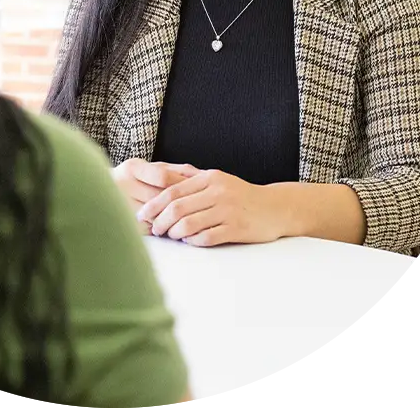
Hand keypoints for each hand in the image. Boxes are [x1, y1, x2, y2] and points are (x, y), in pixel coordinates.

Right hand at [112, 159, 198, 230]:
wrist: (101, 190)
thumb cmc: (137, 178)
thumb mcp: (154, 168)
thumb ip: (177, 171)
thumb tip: (203, 175)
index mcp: (132, 168)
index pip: (162, 177)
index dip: (182, 186)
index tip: (198, 192)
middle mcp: (123, 184)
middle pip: (159, 198)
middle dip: (180, 205)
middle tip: (199, 210)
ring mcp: (119, 203)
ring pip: (154, 215)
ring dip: (172, 220)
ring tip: (189, 221)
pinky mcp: (120, 220)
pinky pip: (146, 228)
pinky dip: (161, 230)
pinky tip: (172, 230)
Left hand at [137, 169, 284, 246]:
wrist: (276, 208)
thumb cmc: (241, 196)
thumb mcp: (218, 181)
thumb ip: (193, 182)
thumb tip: (160, 191)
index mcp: (210, 178)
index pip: (173, 191)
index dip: (154, 205)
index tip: (143, 215)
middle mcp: (218, 192)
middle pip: (177, 208)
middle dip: (160, 221)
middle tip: (154, 230)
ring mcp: (228, 211)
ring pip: (189, 224)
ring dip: (174, 233)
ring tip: (171, 236)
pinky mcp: (237, 229)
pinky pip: (206, 238)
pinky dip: (192, 241)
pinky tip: (189, 241)